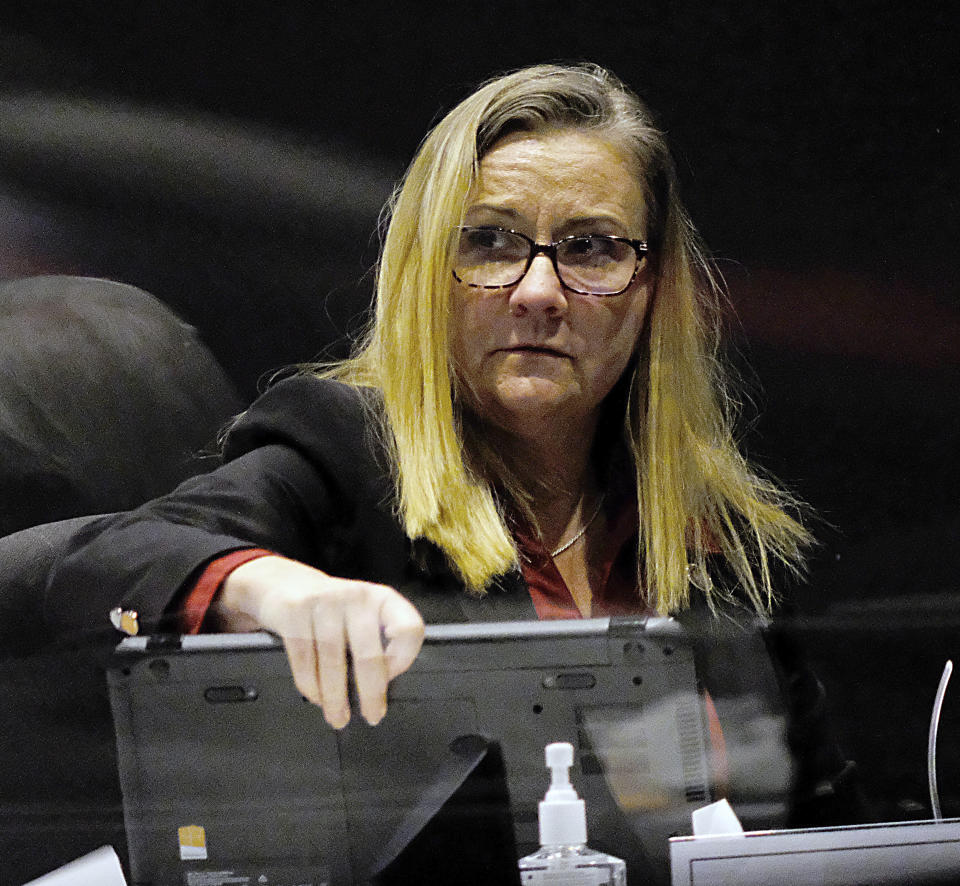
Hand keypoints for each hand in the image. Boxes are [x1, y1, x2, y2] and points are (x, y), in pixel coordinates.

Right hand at [216, 555, 424, 728]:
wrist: (286, 584)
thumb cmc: (333, 610)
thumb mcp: (362, 615)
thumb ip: (377, 642)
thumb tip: (381, 688)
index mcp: (382, 599)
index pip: (409, 628)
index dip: (404, 658)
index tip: (392, 680)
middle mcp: (357, 596)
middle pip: (369, 654)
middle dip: (371, 693)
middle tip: (372, 716)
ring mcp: (325, 602)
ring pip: (334, 661)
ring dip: (336, 698)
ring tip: (338, 717)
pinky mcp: (295, 611)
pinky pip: (304, 659)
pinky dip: (310, 686)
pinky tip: (316, 698)